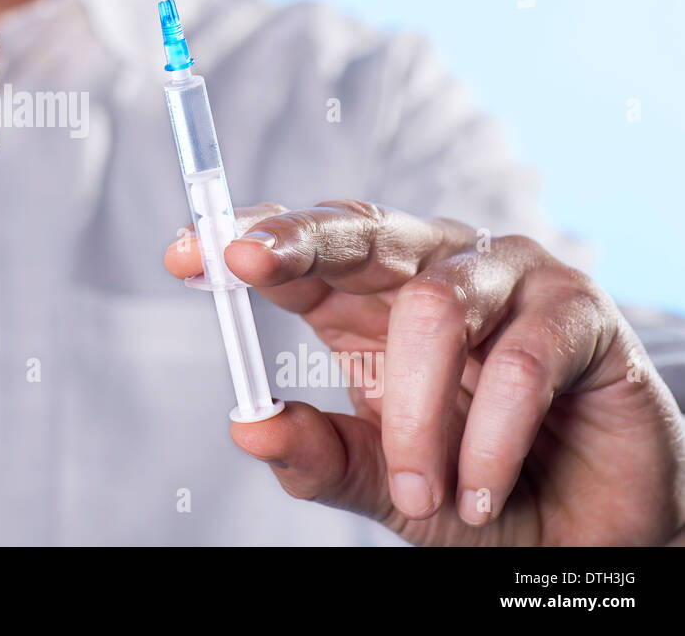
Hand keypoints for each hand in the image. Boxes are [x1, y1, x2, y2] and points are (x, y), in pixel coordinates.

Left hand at [165, 200, 684, 544]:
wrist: (583, 538)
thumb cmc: (472, 490)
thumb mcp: (381, 482)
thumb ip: (320, 455)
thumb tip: (247, 428)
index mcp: (372, 302)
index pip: (303, 252)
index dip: (247, 241)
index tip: (185, 252)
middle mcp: (434, 271)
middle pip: (359, 229)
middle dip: (297, 242)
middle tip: (245, 261)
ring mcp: (508, 279)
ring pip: (435, 308)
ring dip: (419, 416)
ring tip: (423, 492)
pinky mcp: (578, 311)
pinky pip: (520, 360)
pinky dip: (490, 437)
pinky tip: (483, 489)